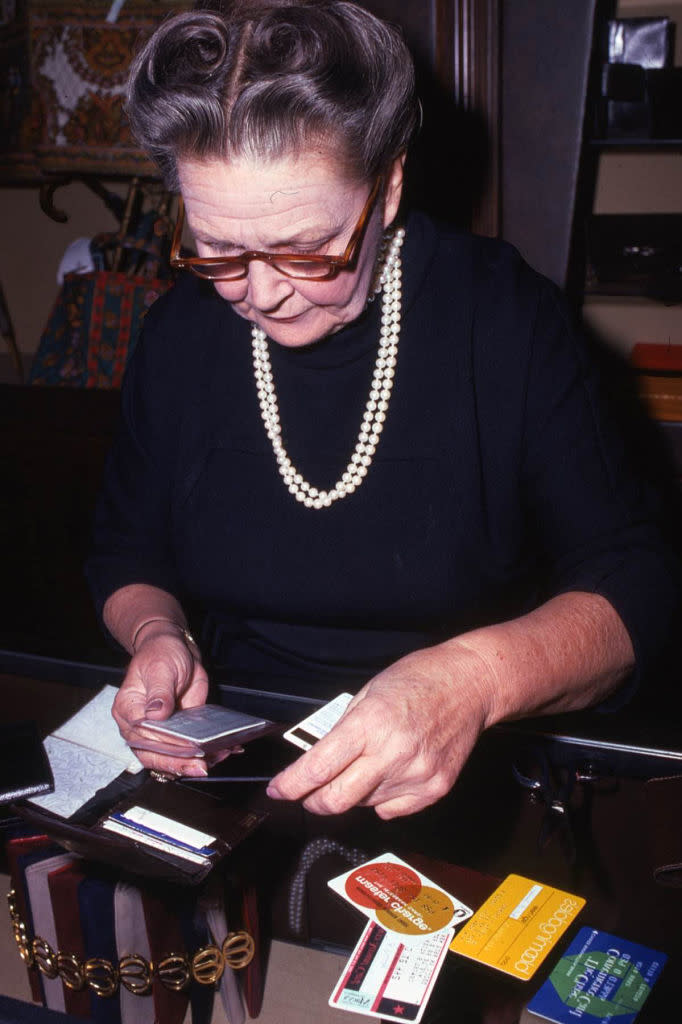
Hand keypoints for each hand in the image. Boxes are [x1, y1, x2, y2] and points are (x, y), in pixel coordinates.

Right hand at [112, 628, 208, 776]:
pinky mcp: (180, 732)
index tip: (184, 751)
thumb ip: (159, 692)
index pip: (142, 738)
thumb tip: (156, 715)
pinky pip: (189, 749)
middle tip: (202, 766)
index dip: (163, 748)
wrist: (175, 648)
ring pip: (172, 758)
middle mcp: (140, 727)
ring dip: (196, 762)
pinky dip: (207, 753)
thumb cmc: (160, 654)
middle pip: (154, 756)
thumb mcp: (161, 668)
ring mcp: (161, 732)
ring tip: (220, 756)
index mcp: (129, 710)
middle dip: (179, 763)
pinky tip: (225, 750)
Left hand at [267, 641, 494, 818]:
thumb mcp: (368, 693)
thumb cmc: (418, 680)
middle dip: (314, 801)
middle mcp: (392, 753)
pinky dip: (381, 799)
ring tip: (367, 763)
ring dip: (353, 792)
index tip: (278, 791)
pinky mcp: (435, 788)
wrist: (470, 683)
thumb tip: (316, 763)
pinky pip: (392, 810)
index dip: (290, 785)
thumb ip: (342, 730)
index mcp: (370, 724)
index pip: (318, 768)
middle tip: (308, 794)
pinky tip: (389, 773)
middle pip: (336, 800)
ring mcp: (416, 774)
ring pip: (364, 804)